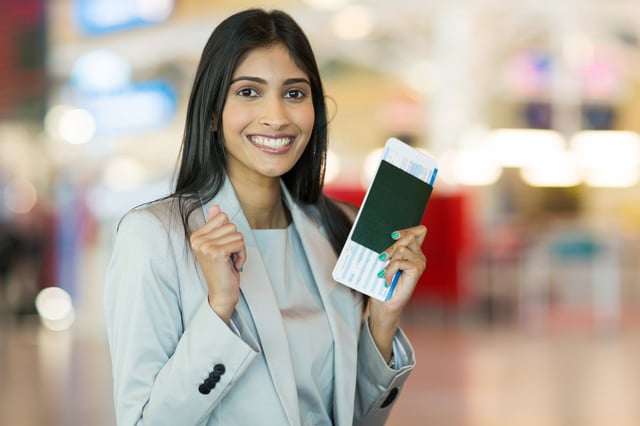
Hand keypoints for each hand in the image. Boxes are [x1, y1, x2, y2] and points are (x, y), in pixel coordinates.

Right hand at [189, 204, 245, 322]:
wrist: (222, 292)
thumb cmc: (222, 269)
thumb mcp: (219, 244)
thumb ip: (215, 226)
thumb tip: (215, 207)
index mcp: (196, 236)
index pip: (222, 216)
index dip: (229, 232)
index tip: (225, 247)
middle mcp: (198, 240)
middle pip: (231, 224)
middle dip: (236, 241)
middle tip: (229, 256)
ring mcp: (205, 246)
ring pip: (237, 234)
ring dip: (240, 249)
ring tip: (231, 261)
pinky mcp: (216, 253)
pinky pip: (239, 243)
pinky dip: (242, 255)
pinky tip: (234, 264)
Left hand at [368, 225, 426, 361]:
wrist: (383, 304)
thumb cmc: (382, 283)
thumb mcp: (384, 262)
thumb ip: (389, 248)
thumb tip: (384, 234)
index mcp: (413, 252)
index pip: (419, 231)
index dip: (406, 229)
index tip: (392, 234)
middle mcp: (419, 256)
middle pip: (409, 236)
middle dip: (392, 244)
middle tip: (382, 257)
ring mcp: (420, 263)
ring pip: (401, 248)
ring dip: (388, 260)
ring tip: (384, 272)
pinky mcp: (416, 270)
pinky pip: (399, 261)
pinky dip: (389, 270)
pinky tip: (386, 279)